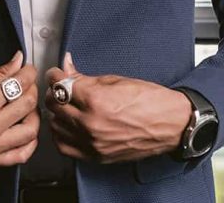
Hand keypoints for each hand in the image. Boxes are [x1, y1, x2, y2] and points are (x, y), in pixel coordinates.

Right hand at [0, 50, 39, 168]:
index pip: (20, 84)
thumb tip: (17, 61)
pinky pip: (19, 156)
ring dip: (34, 115)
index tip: (28, 69)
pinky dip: (29, 143)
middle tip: (27, 83)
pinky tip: (26, 131)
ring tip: (26, 106)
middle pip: (28, 105)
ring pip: (30, 131)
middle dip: (32, 89)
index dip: (29, 72)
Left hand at [44, 52, 192, 163]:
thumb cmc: (149, 100)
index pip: (59, 85)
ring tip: (66, 105)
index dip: (55, 75)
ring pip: (55, 126)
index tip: (56, 73)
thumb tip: (67, 67)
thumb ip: (85, 77)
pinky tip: (68, 125)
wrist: (170, 124)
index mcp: (95, 99)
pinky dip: (61, 134)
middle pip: (53, 105)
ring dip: (57, 113)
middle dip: (55, 92)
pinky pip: (64, 146)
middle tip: (61, 87)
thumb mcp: (115, 80)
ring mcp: (92, 142)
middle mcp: (90, 123)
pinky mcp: (96, 156)